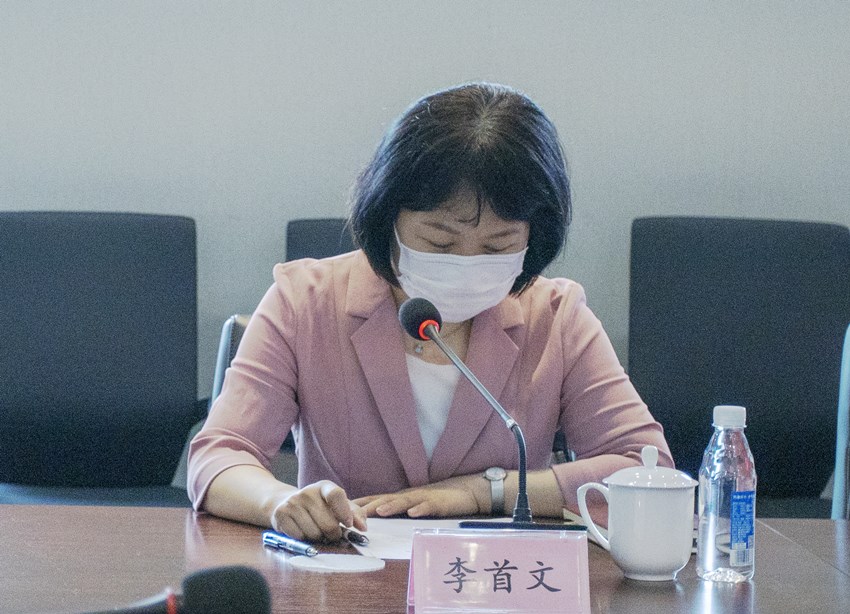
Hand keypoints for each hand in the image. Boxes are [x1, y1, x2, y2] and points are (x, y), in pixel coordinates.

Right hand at [271, 480, 366, 541]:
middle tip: (332, 534)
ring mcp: (292, 502)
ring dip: (318, 538)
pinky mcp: (280, 514)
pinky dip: (304, 539)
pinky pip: (298, 537)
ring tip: (316, 531)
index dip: (344, 512)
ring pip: (313, 533)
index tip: (348, 525)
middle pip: (327, 523)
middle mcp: (307, 491)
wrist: (289, 504)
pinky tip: (303, 531)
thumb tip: (363, 528)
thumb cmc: (320, 507)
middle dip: (333, 534)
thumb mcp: (339, 506)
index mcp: (324, 486)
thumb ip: (355, 514)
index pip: (336, 495)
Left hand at [353, 474, 487, 518]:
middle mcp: (410, 496)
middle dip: (370, 506)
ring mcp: (424, 498)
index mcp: (403, 498)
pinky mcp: (440, 503)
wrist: (467, 491)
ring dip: (392, 506)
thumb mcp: (415, 504)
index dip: (361, 503)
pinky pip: (430, 506)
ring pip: (405, 501)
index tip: (343, 508)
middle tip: (353, 514)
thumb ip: (399, 509)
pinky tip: (415, 513)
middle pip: (387, 500)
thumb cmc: (439, 500)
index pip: (378, 499)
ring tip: (379, 512)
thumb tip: (378, 517)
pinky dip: (421, 509)